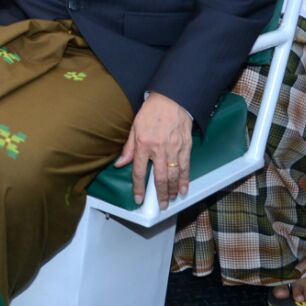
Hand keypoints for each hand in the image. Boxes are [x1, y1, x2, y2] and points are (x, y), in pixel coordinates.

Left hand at [114, 93, 191, 207]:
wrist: (172, 99)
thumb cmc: (151, 112)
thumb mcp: (134, 127)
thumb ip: (128, 148)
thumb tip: (119, 164)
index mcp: (143, 144)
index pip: (139, 171)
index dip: (138, 187)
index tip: (138, 199)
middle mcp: (159, 149)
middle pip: (159, 178)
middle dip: (159, 195)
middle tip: (161, 206)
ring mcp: (174, 149)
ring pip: (174, 175)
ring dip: (172, 190)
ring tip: (171, 200)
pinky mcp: (186, 147)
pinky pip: (186, 167)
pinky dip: (185, 180)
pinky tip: (183, 189)